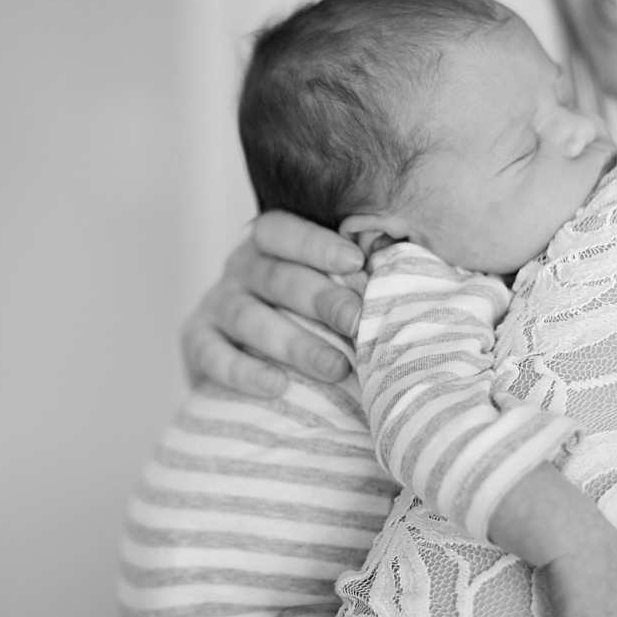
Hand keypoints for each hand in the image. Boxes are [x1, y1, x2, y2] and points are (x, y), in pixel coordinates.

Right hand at [180, 211, 365, 395]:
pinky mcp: (195, 341)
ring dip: (293, 342)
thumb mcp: (330, 289)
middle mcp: (241, 267)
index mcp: (274, 243)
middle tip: (358, 322)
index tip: (356, 261)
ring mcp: (216, 303)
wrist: (261, 364)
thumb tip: (420, 278)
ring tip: (335, 367)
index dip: (317, 244)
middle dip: (320, 299)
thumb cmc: (316, 318)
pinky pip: (212, 354)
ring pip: (248, 317)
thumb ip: (359, 281)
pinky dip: (244, 371)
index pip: (286, 229)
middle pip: (276, 276)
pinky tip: (277, 386)